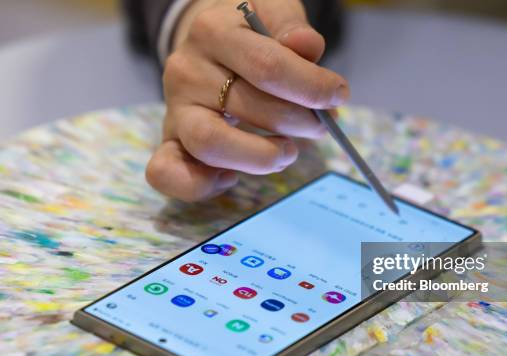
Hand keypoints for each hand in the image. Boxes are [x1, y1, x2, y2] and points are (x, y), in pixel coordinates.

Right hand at [146, 0, 349, 201]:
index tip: (338, 96)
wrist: (210, 41)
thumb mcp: (273, 11)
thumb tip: (307, 46)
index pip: (268, 66)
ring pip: (209, 144)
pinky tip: (232, 178)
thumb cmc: (251, 31)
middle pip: (245, 106)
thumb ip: (290, 25)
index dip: (311, 87)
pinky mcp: (170, 140)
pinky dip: (200, 185)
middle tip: (319, 125)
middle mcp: (186, 70)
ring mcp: (174, 108)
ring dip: (259, 157)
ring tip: (288, 153)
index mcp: (213, 31)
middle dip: (296, 122)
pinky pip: (166, 172)